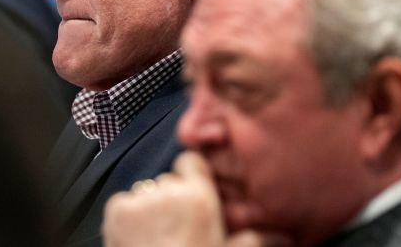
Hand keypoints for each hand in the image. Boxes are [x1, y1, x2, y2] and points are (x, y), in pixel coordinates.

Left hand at [102, 152, 290, 246]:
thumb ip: (256, 240)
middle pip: (169, 181)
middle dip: (172, 198)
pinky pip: (123, 203)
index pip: (191, 161)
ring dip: (150, 208)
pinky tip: (139, 238)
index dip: (192, 178)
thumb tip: (285, 237)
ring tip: (158, 237)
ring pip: (146, 192)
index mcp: (198, 199)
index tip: (193, 194)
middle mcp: (167, 191)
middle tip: (178, 228)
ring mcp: (138, 199)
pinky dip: (128, 217)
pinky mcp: (115, 210)